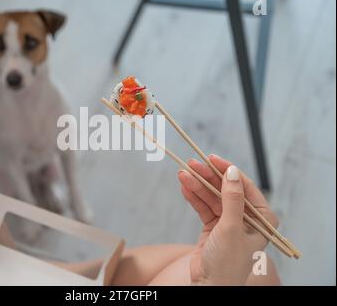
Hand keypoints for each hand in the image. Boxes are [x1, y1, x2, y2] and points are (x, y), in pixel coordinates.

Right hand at [178, 154, 278, 284]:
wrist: (209, 285)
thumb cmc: (228, 262)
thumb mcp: (231, 227)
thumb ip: (232, 198)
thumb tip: (232, 171)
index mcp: (261, 218)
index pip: (244, 187)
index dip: (228, 171)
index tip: (213, 159)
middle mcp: (247, 218)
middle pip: (225, 189)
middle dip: (208, 177)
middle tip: (192, 164)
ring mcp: (229, 221)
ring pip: (212, 196)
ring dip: (197, 185)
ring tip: (183, 173)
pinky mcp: (213, 226)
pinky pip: (203, 206)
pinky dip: (194, 197)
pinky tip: (184, 185)